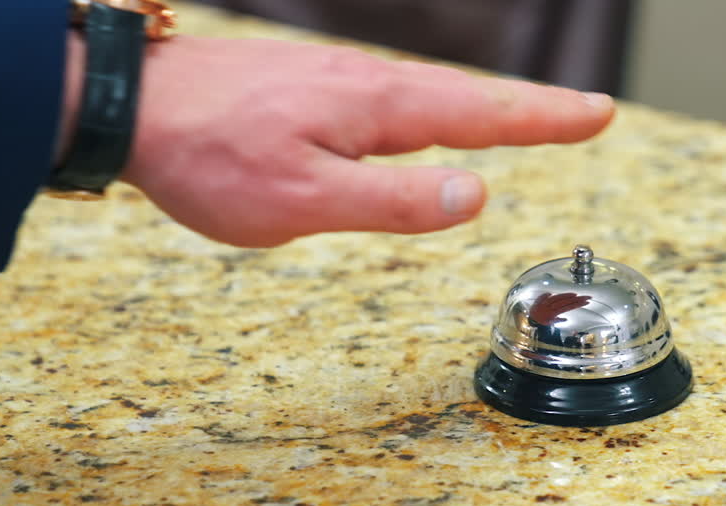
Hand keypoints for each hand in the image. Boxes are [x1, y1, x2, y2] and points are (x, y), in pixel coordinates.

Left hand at [115, 36, 614, 246]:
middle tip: (586, 113)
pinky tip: (426, 124)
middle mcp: (366, 85)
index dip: (546, 118)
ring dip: (486, 107)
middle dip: (533, 108)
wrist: (128, 104)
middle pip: (469, 99)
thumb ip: (395, 203)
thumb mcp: (307, 202)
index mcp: (377, 109)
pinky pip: (393, 100)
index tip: (597, 114)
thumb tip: (477, 195)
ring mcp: (337, 83)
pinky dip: (433, 110)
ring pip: (430, 98)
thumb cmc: (208, 155)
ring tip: (527, 119)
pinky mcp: (309, 90)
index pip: (484, 115)